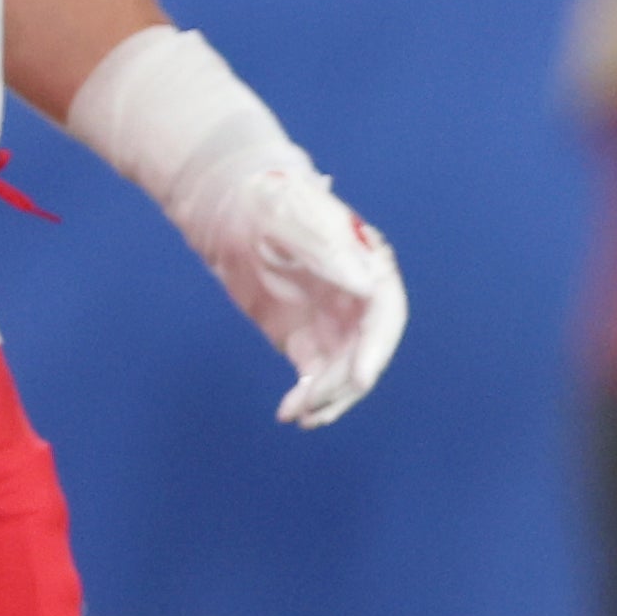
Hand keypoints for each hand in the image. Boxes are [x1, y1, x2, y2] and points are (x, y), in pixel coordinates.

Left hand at [181, 167, 406, 426]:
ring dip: (325, 397)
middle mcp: (359, 301)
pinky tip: (290, 412)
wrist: (232, 209)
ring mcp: (335, 323)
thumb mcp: (291, 215)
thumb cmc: (266, 201)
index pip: (384, 315)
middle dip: (343, 382)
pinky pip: (316, 376)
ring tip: (296, 413)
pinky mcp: (308, 340)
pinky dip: (307, 397)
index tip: (360, 378)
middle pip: (365, 352)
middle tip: (312, 402)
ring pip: (343, 371)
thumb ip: (326, 249)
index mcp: (368, 267)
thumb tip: (366, 284)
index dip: (377, 349)